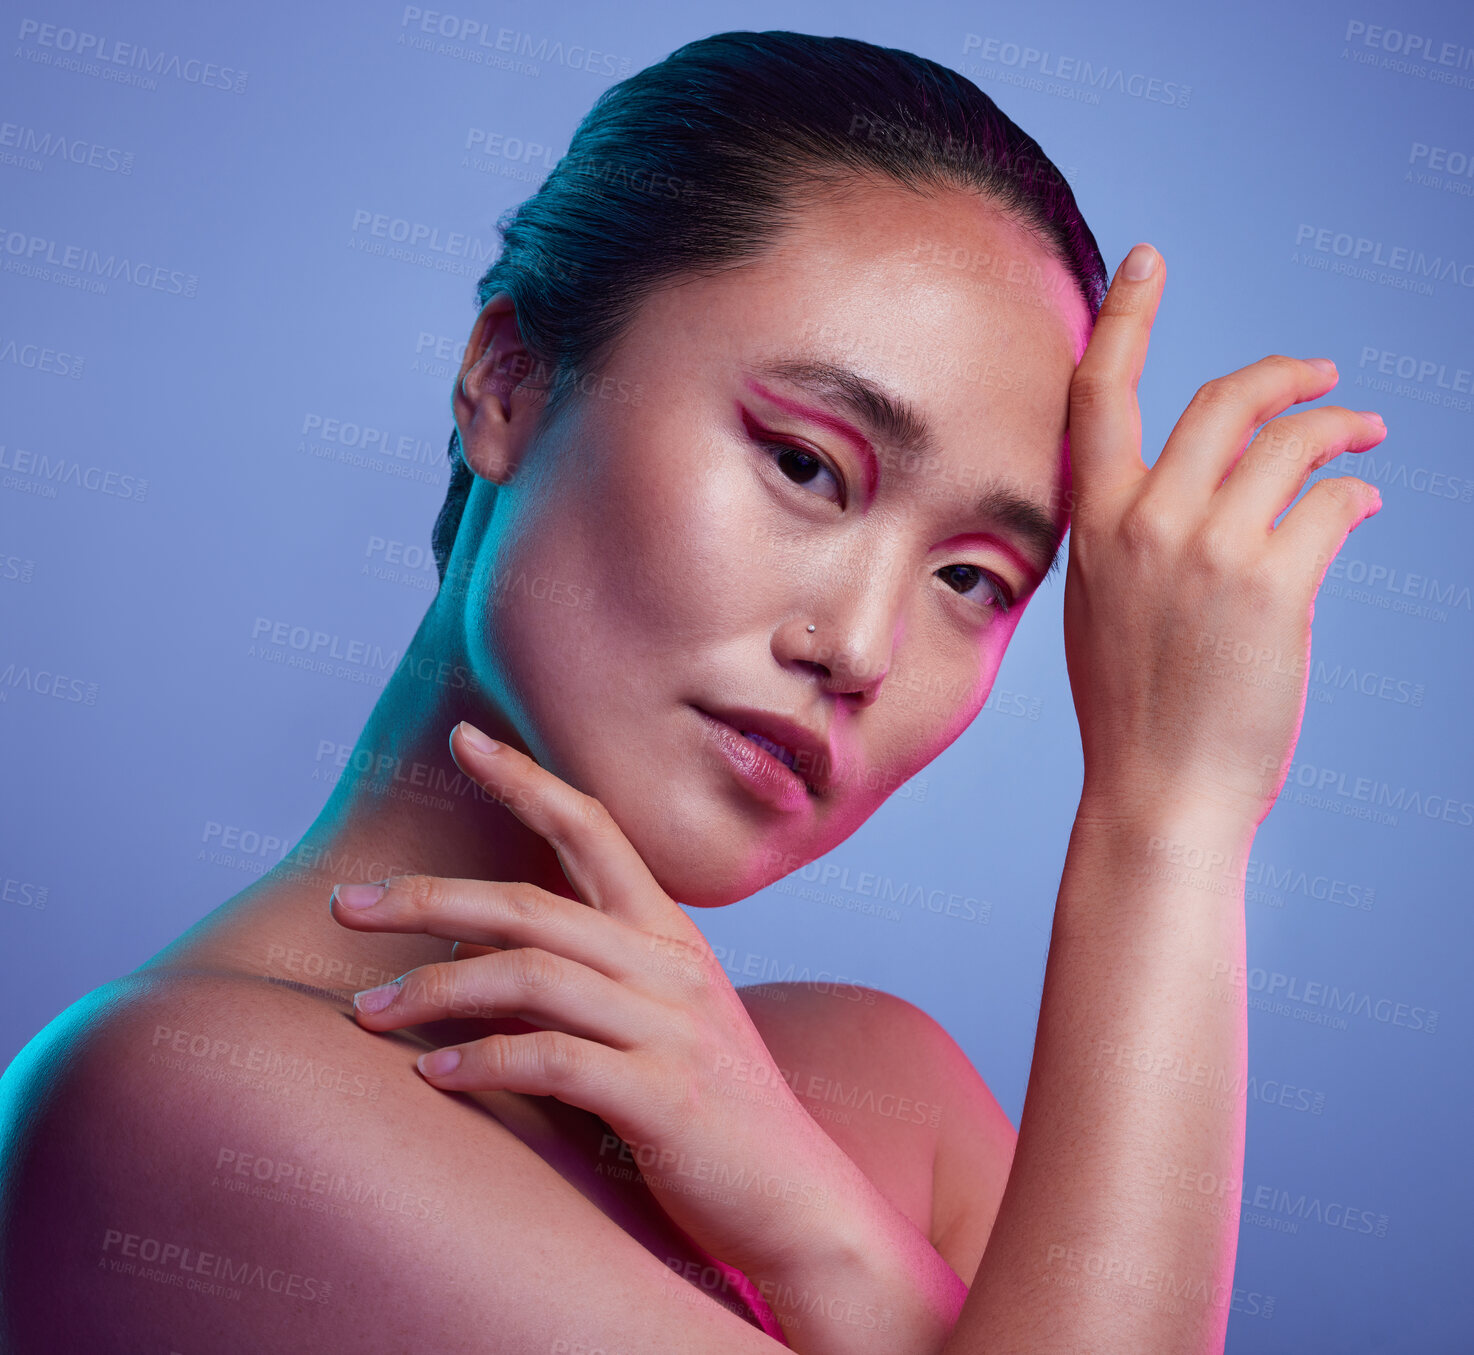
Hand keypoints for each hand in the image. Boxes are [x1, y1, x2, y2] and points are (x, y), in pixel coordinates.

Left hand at [328, 721, 864, 1278]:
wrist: (799, 1200)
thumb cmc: (713, 1112)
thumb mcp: (658, 1022)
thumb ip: (584, 978)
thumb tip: (473, 951)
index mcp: (670, 935)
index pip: (594, 829)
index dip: (527, 780)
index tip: (463, 739)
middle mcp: (670, 965)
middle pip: (530, 905)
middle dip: (426, 898)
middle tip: (345, 906)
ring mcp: (670, 1027)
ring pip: (529, 975)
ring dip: (433, 989)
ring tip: (367, 1010)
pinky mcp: (663, 1096)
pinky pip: (551, 1059)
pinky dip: (483, 1060)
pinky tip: (433, 1075)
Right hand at [1062, 243, 1385, 826]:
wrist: (1158, 793)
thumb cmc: (1132, 708)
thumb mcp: (1103, 606)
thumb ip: (1135, 537)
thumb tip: (1214, 489)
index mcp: (1093, 525)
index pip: (1099, 393)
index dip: (1127, 315)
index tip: (1149, 260)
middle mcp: (1143, 523)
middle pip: (1222, 399)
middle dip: (1282, 375)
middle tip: (1320, 377)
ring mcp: (1207, 552)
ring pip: (1290, 443)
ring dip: (1340, 428)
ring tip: (1364, 438)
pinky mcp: (1274, 586)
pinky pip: (1331, 506)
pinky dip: (1353, 496)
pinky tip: (1359, 505)